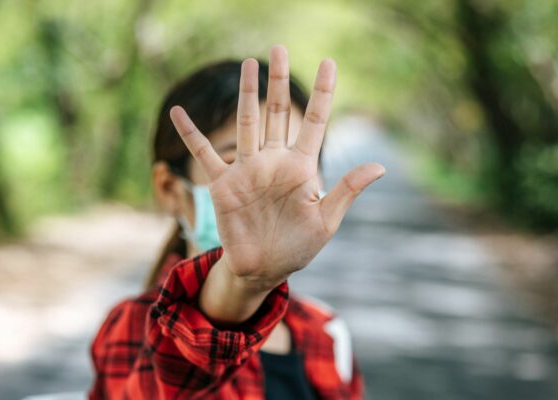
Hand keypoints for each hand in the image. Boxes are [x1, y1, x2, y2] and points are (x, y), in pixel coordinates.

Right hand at [170, 45, 384, 321]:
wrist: (263, 269)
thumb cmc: (298, 247)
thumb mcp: (326, 220)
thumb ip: (346, 190)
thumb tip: (380, 166)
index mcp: (302, 168)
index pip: (313, 121)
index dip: (322, 92)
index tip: (329, 62)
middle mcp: (274, 161)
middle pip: (276, 112)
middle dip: (278, 81)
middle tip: (278, 49)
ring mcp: (247, 169)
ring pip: (246, 123)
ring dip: (246, 94)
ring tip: (248, 63)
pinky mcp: (223, 184)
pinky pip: (204, 154)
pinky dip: (190, 134)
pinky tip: (177, 112)